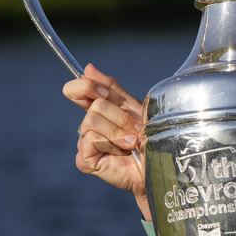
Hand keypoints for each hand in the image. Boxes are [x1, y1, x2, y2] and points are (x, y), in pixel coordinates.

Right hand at [62, 63, 149, 218]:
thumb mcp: (134, 108)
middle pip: (94, 105)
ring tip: (132, 143)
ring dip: (118, 131)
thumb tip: (88, 68)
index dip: (86, 86)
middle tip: (136, 131)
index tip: (104, 92)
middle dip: (120, 117)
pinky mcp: (84, 159)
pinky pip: (90, 139)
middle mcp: (89, 125)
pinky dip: (111, 144)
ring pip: (91, 120)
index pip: (76, 89)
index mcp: (99, 110)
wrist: (159, 167)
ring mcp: (85, 143)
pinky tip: (122, 153)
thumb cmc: (150, 139)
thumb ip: (112, 89)